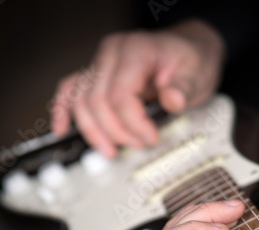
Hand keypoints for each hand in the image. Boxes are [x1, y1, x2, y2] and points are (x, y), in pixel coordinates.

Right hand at [50, 19, 225, 157]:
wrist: (188, 49)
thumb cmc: (191, 60)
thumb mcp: (197, 73)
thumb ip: (184, 87)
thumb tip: (172, 100)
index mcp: (135, 50)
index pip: (119, 95)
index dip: (133, 124)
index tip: (150, 138)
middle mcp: (111, 53)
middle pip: (96, 101)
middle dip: (116, 131)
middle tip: (137, 144)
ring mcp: (100, 63)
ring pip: (80, 101)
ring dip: (93, 131)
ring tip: (111, 151)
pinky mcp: (96, 74)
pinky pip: (70, 90)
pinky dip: (63, 110)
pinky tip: (61, 129)